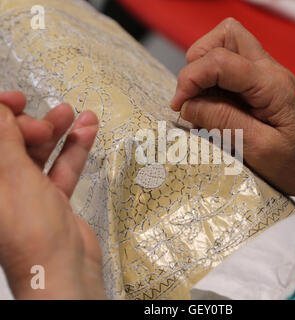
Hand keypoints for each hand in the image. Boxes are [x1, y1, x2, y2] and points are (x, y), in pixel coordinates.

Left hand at [0, 92, 105, 298]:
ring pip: (40, 153)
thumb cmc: (31, 235)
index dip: (0, 114)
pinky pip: (61, 168)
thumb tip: (1, 112)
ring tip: (74, 114)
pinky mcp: (51, 198)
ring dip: (59, 132)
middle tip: (46, 122)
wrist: (65, 269)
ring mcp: (26, 192)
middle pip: (11, 142)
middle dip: (32, 125)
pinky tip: (86, 131)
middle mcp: (1, 186)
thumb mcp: (13, 178)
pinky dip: (75, 150)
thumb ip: (5, 141)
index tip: (18, 102)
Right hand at [171, 18, 294, 224]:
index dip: (191, 79)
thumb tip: (190, 105)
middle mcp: (268, 70)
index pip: (221, 61)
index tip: (178, 105)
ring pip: (223, 45)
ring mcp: (262, 73)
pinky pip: (225, 66)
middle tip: (189, 97)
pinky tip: (209, 105)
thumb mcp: (260, 148)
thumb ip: (225, 122)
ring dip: (202, 69)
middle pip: (225, 36)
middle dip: (197, 63)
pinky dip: (208, 81)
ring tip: (199, 101)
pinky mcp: (254, 83)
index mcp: (272, 85)